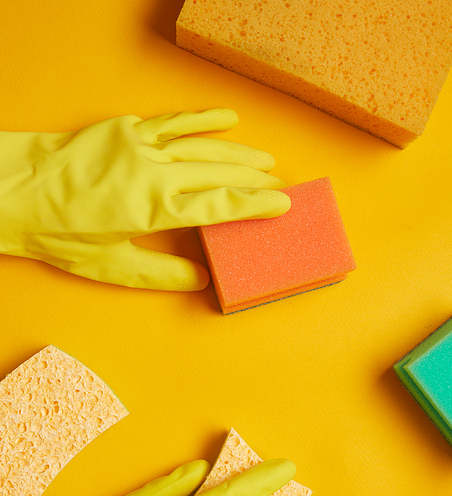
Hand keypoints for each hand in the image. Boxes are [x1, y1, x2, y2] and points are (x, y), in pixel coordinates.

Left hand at [0, 109, 290, 290]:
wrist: (18, 190)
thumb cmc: (61, 233)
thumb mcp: (112, 266)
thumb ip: (162, 273)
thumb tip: (202, 278)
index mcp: (154, 209)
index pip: (218, 207)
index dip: (254, 206)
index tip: (282, 205)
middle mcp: (154, 172)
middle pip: (217, 174)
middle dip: (254, 179)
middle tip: (282, 184)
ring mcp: (140, 145)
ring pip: (202, 147)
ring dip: (238, 152)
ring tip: (267, 160)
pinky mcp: (125, 128)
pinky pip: (173, 121)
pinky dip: (202, 119)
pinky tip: (227, 117)